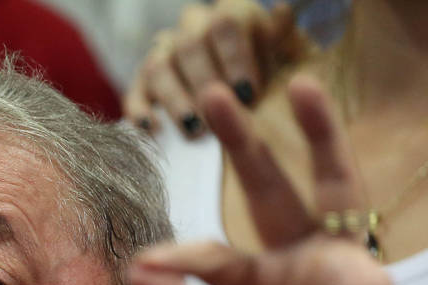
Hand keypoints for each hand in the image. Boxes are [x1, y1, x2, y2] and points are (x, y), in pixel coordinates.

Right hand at [123, 0, 312, 135]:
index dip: (234, 57)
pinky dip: (140, 111)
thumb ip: (288, 39)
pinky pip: (135, 92)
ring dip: (176, 100)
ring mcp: (166, 55)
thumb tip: (283, 10)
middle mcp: (194, 28)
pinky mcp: (143, 85)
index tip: (248, 94)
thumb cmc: (277, 83)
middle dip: (204, 82)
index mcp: (232, 15)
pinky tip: (155, 131)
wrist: (250, 109)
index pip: (226, 21)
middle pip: (189, 43)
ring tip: (194, 131)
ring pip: (159, 66)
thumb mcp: (293, 61)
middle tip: (218, 116)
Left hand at [129, 76, 427, 284]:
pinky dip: (333, 166)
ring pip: (325, 188)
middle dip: (244, 144)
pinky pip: (345, 223)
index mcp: (253, 282)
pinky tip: (314, 120)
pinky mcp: (362, 278)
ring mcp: (331, 265)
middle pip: (267, 192)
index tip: (147, 265)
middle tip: (209, 93)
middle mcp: (292, 263)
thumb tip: (138, 266)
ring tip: (300, 84)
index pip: (214, 253)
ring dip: (316, 135)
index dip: (181, 258)